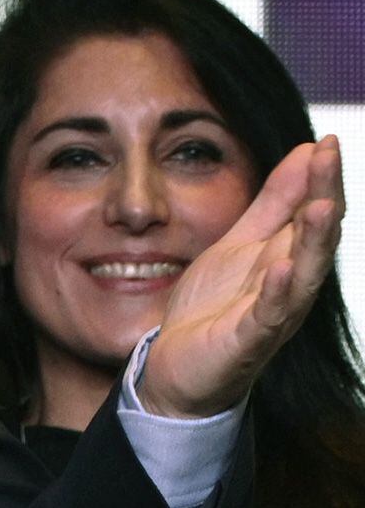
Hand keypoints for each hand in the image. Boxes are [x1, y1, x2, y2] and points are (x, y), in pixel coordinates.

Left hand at [141, 136, 343, 418]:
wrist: (177, 367)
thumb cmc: (215, 306)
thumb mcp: (241, 242)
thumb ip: (273, 203)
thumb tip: (307, 152)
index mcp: (287, 258)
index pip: (312, 213)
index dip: (321, 178)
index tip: (326, 141)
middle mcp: (290, 285)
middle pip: (315, 238)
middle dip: (325, 197)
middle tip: (330, 157)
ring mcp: (271, 314)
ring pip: (303, 275)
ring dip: (313, 240)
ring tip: (321, 207)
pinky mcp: (246, 341)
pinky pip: (268, 315)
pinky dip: (278, 292)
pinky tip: (282, 267)